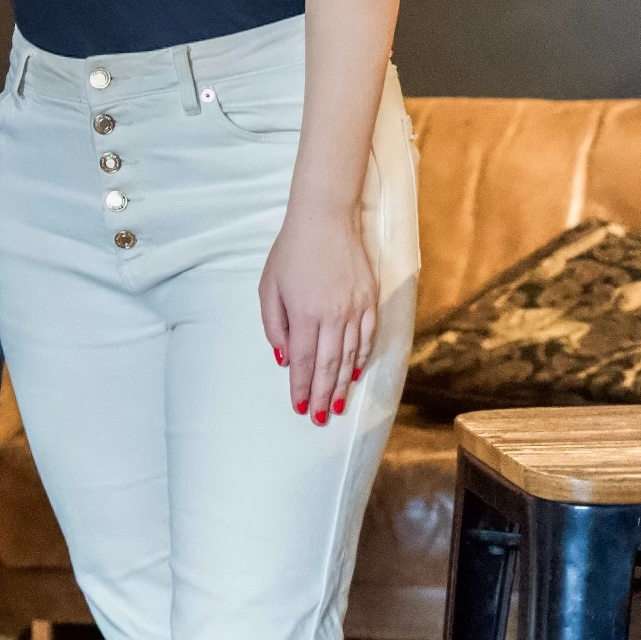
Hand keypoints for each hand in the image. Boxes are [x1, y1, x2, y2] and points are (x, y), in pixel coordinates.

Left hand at [259, 205, 380, 425]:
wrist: (325, 220)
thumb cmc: (291, 252)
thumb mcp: (269, 287)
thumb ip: (274, 325)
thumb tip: (284, 358)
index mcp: (304, 314)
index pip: (304, 361)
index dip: (302, 387)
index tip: (300, 408)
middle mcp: (333, 316)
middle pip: (329, 365)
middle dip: (323, 395)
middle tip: (319, 419)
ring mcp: (355, 309)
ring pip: (350, 356)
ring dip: (342, 384)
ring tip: (337, 406)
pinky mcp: (370, 300)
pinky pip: (368, 338)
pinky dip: (361, 358)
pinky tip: (355, 374)